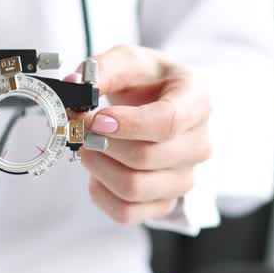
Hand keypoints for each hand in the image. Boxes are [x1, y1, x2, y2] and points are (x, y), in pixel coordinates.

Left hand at [78, 46, 210, 223]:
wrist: (158, 103)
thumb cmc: (146, 82)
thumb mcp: (127, 60)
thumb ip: (101, 68)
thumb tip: (75, 86)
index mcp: (196, 101)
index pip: (168, 122)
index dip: (128, 124)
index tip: (96, 118)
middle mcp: (198, 143)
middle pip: (146, 157)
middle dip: (101, 143)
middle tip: (80, 127)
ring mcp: (185, 177)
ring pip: (134, 188)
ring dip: (98, 167)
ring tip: (87, 146)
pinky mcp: (165, 202)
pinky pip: (127, 212)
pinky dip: (101, 193)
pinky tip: (98, 171)